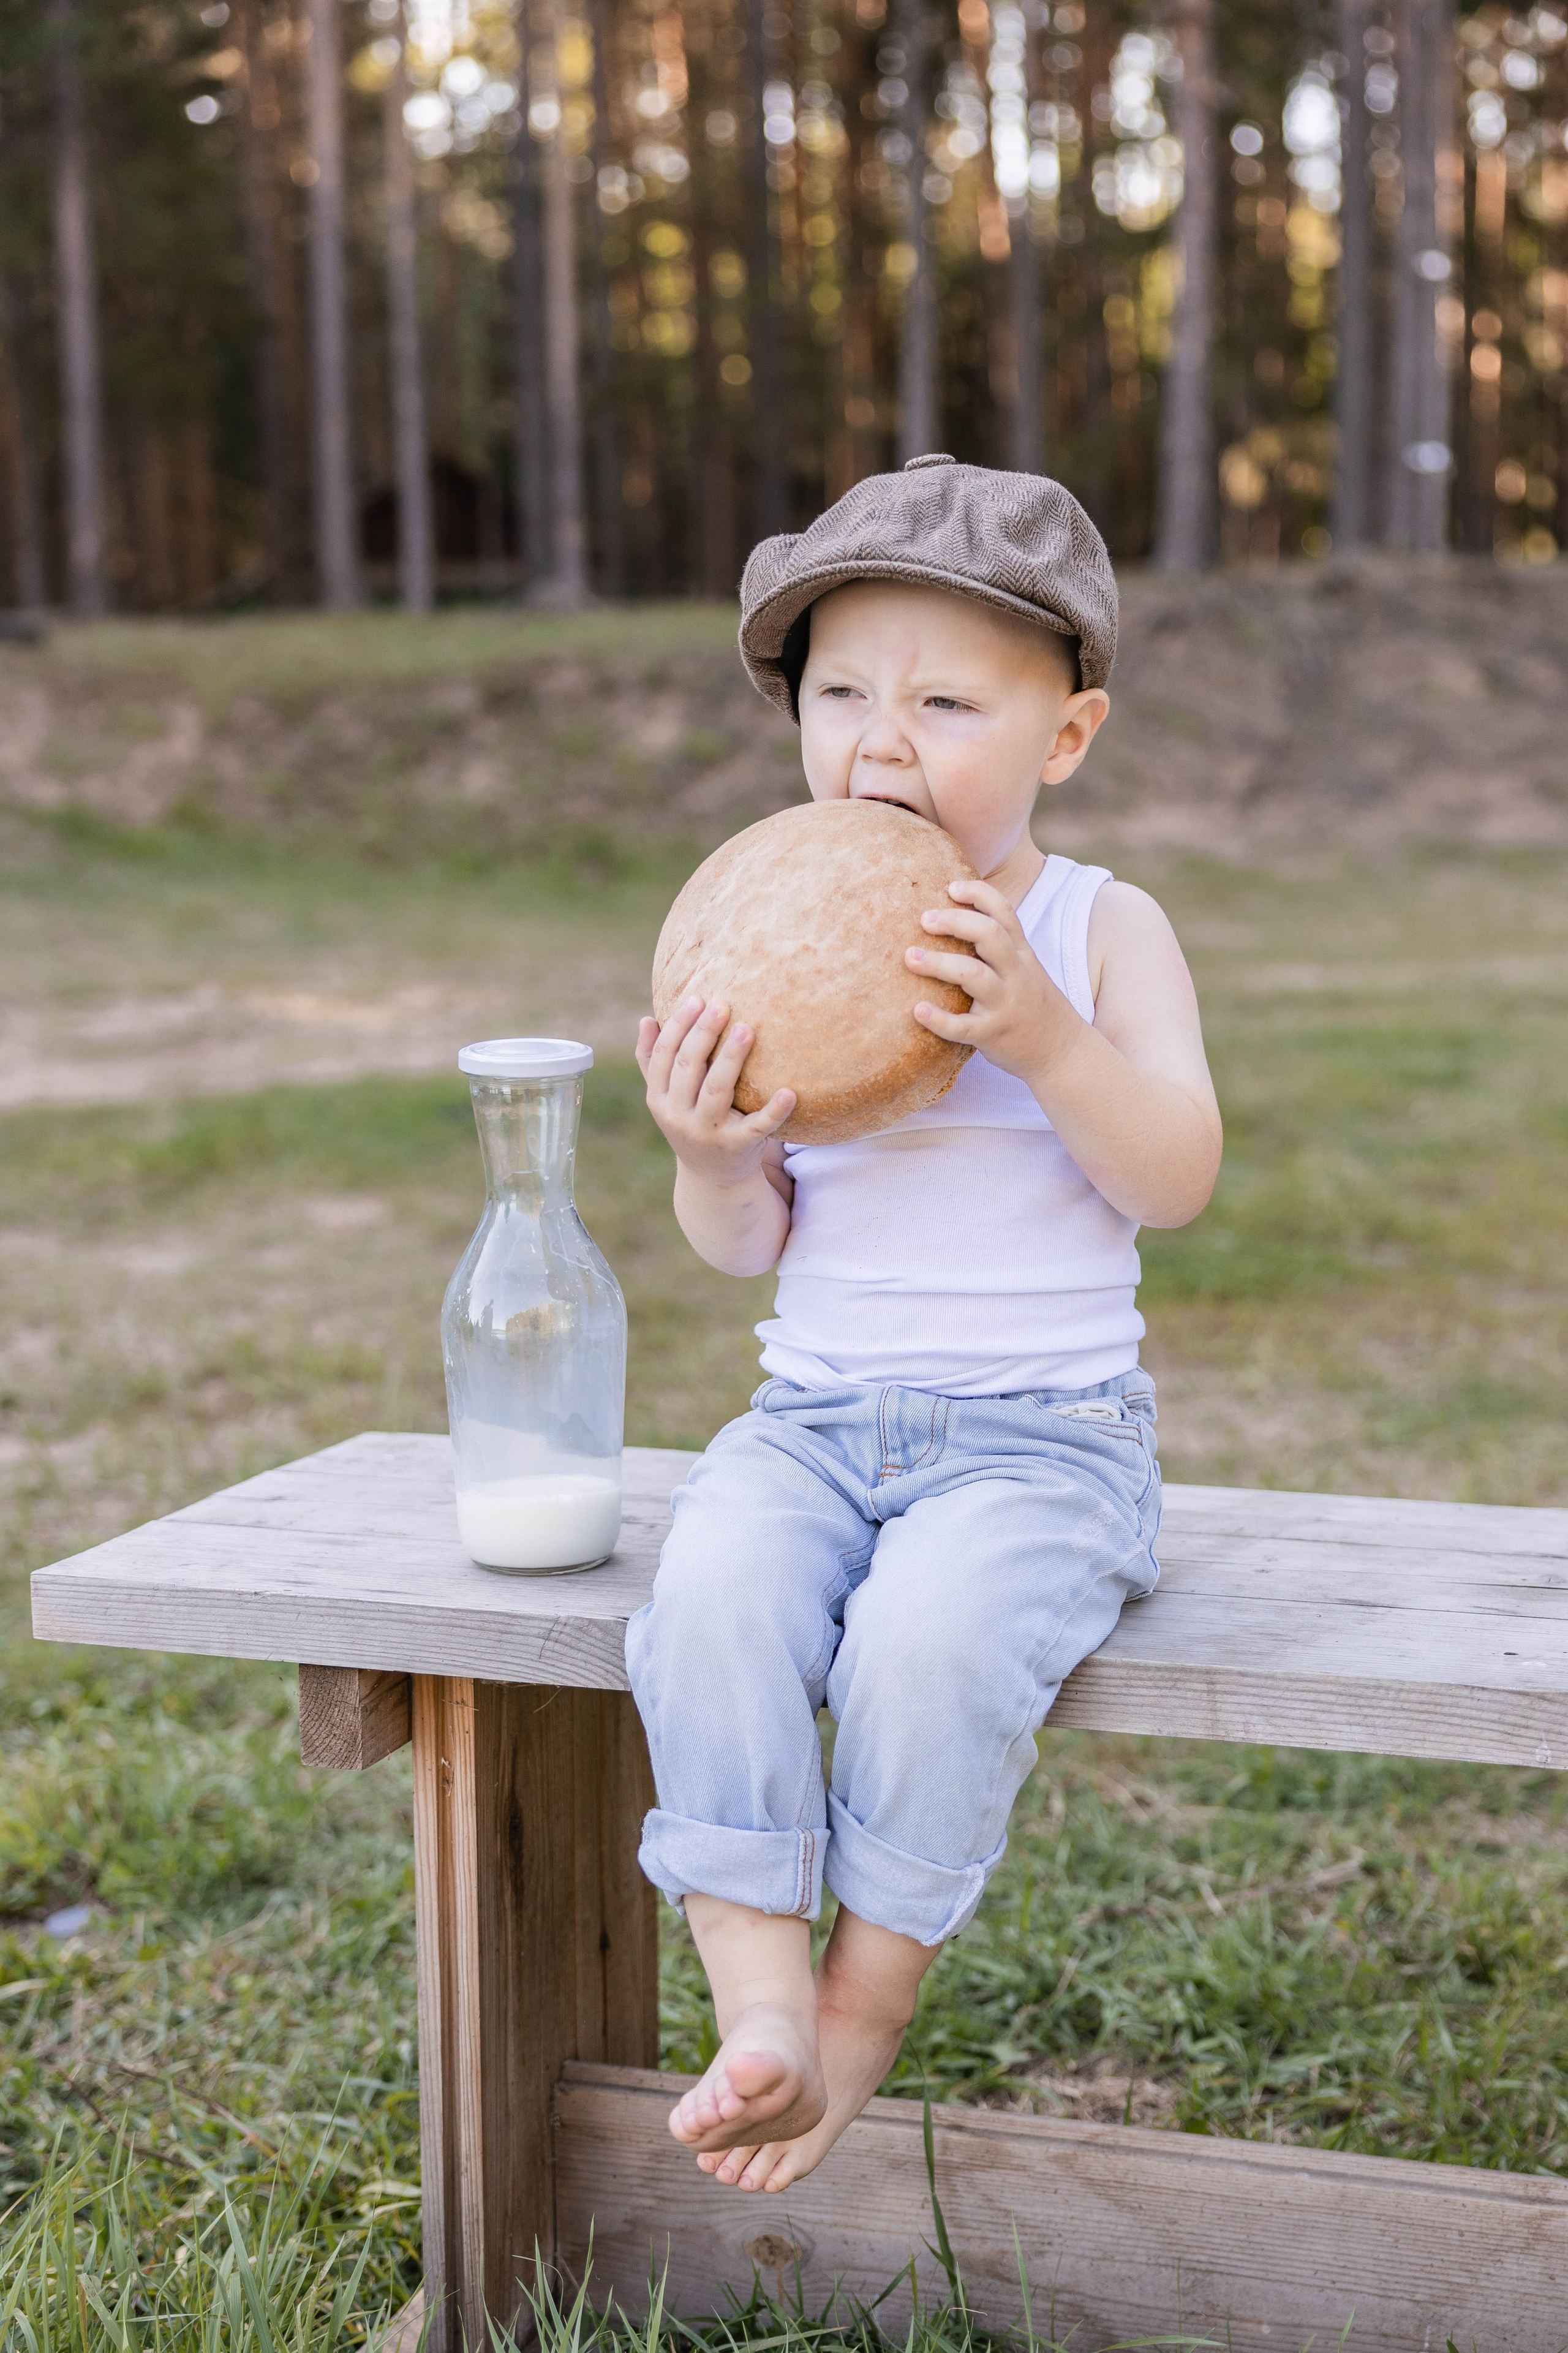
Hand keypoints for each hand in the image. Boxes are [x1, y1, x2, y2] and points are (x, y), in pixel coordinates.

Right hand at [636, 997, 795, 1183]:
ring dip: (731, 1058)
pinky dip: (773, 1111)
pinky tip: (789, 1092)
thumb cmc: (692, 1122)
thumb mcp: (666, 1098)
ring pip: (717, 1090)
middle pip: (689, 1067)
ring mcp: (707, 1133)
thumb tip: (646, 1019)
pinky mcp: (739, 1147)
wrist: (712, 1178)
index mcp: (658, 1099)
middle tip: (723, 1004)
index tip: (697, 998)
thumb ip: (652, 1061)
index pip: (664, 1055)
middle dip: (704, 1033)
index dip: (679, 1025)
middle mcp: (678, 1116)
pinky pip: (757, 1126)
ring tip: (747, 1028)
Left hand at [905, 879, 1078, 1085]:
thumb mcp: (1026, 970)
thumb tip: (957, 919)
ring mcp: (1005, 1005)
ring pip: (974, 976)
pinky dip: (939, 1019)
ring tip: (909, 957)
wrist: (1062, 1052)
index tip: (952, 886)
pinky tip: (918, 1010)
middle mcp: (1016, 975)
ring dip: (939, 963)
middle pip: (989, 936)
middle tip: (924, 919)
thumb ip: (1001, 947)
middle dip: (955, 922)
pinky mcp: (993, 1034)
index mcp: (1023, 955)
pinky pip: (964, 1027)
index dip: (979, 894)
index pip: (1005, 914)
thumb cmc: (1033, 1005)